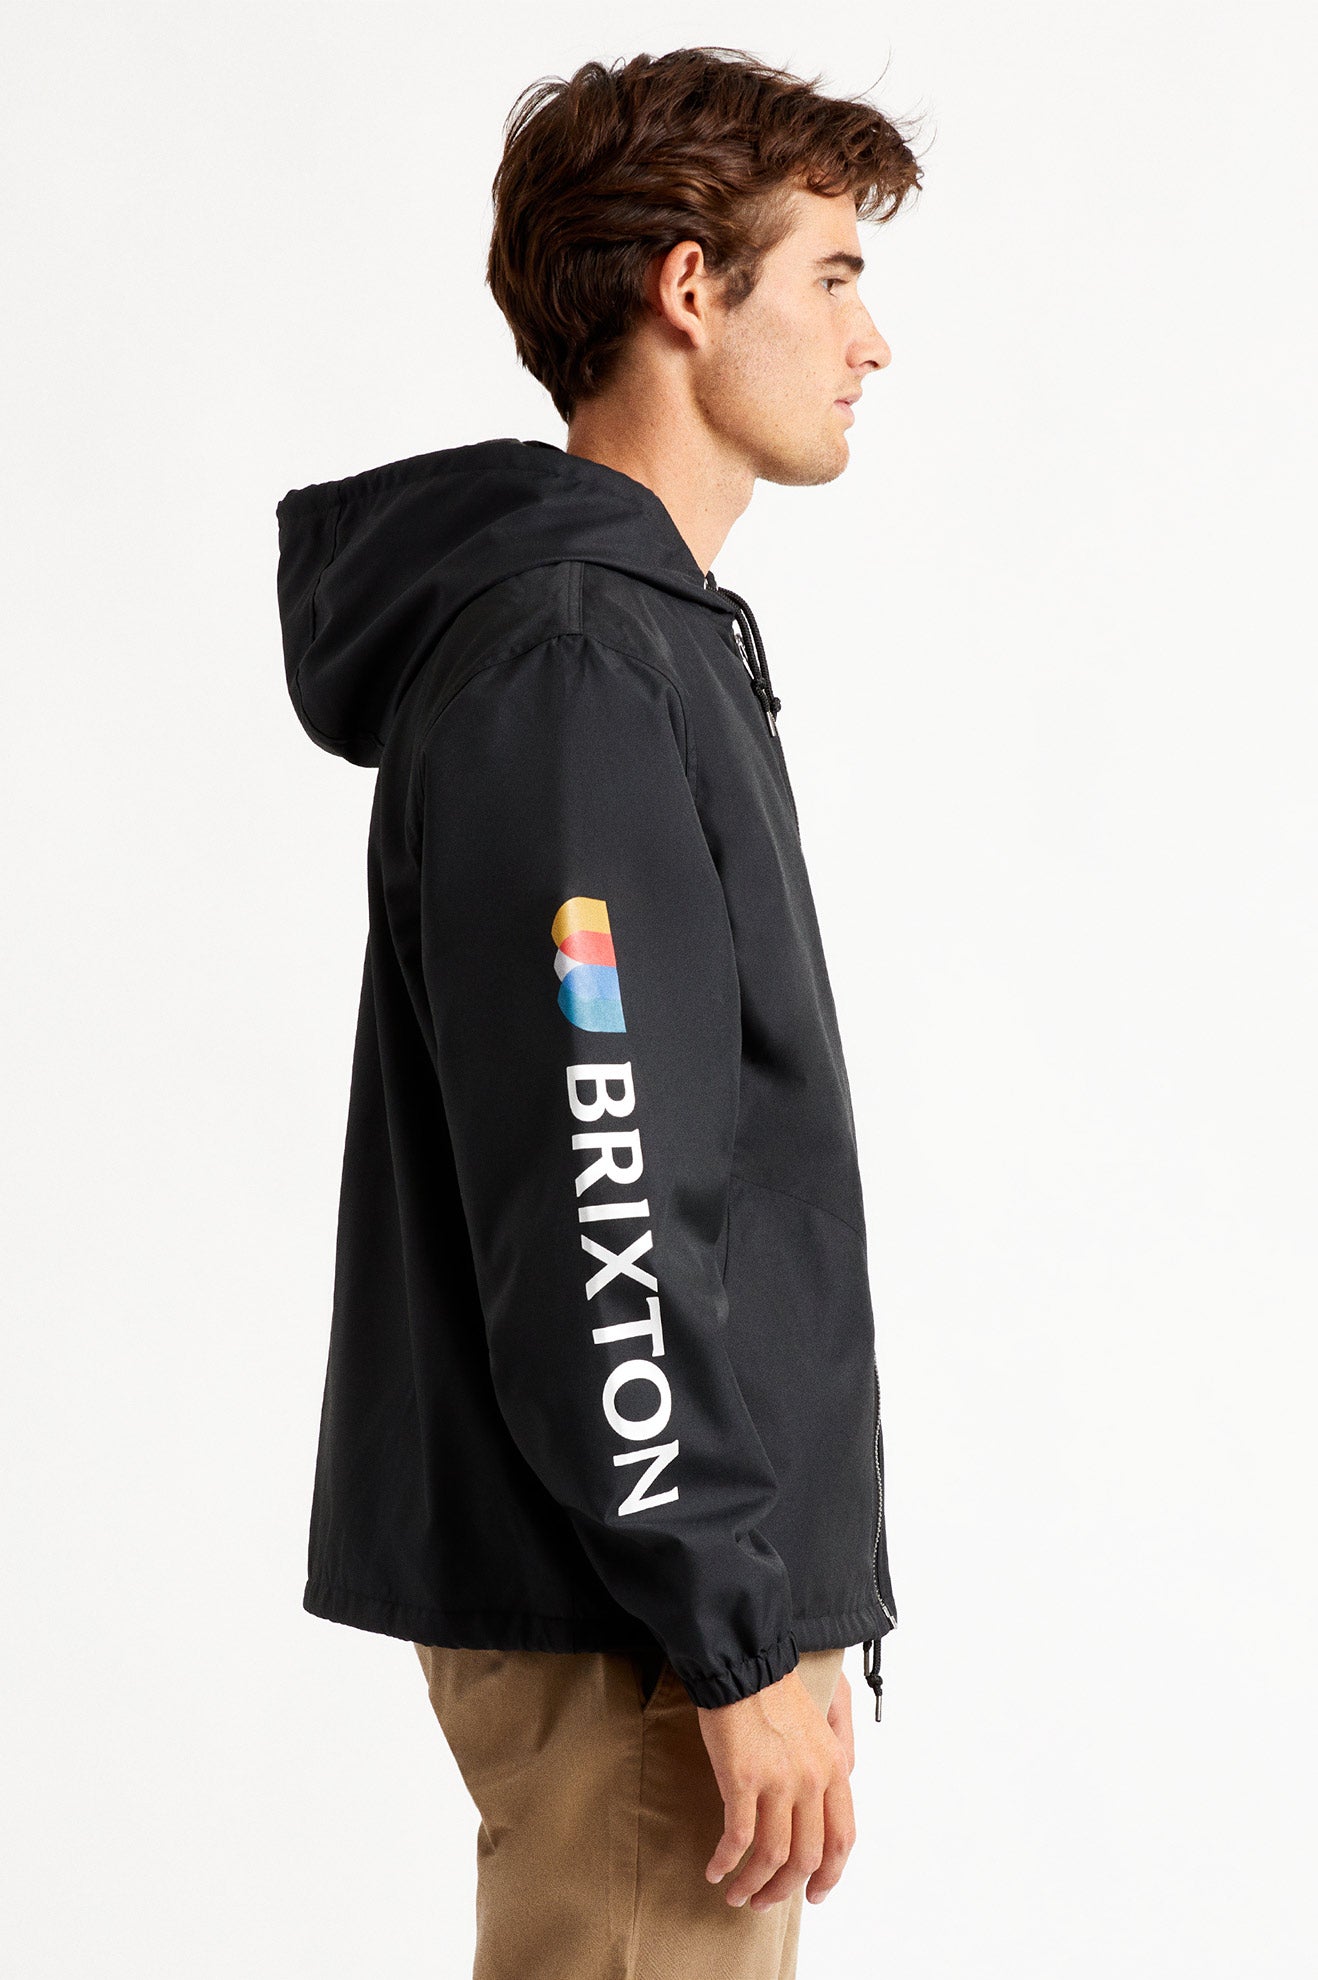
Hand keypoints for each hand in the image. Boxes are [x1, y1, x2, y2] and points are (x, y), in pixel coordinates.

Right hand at [696, 1664, 855, 1910]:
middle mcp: (812, 1780)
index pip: (842, 1839)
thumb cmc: (777, 1686)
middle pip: (806, 1858)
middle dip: (784, 1890)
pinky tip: (714, 1870)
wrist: (743, 1661)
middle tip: (764, 1902)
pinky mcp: (743, 1779)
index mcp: (835, 1767)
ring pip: (772, 1857)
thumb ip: (834, 1754)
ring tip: (737, 1895)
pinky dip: (726, 1862)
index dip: (829, 1876)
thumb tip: (835, 1791)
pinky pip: (738, 1838)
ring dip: (753, 1885)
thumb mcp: (824, 1716)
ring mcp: (779, 1782)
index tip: (813, 1894)